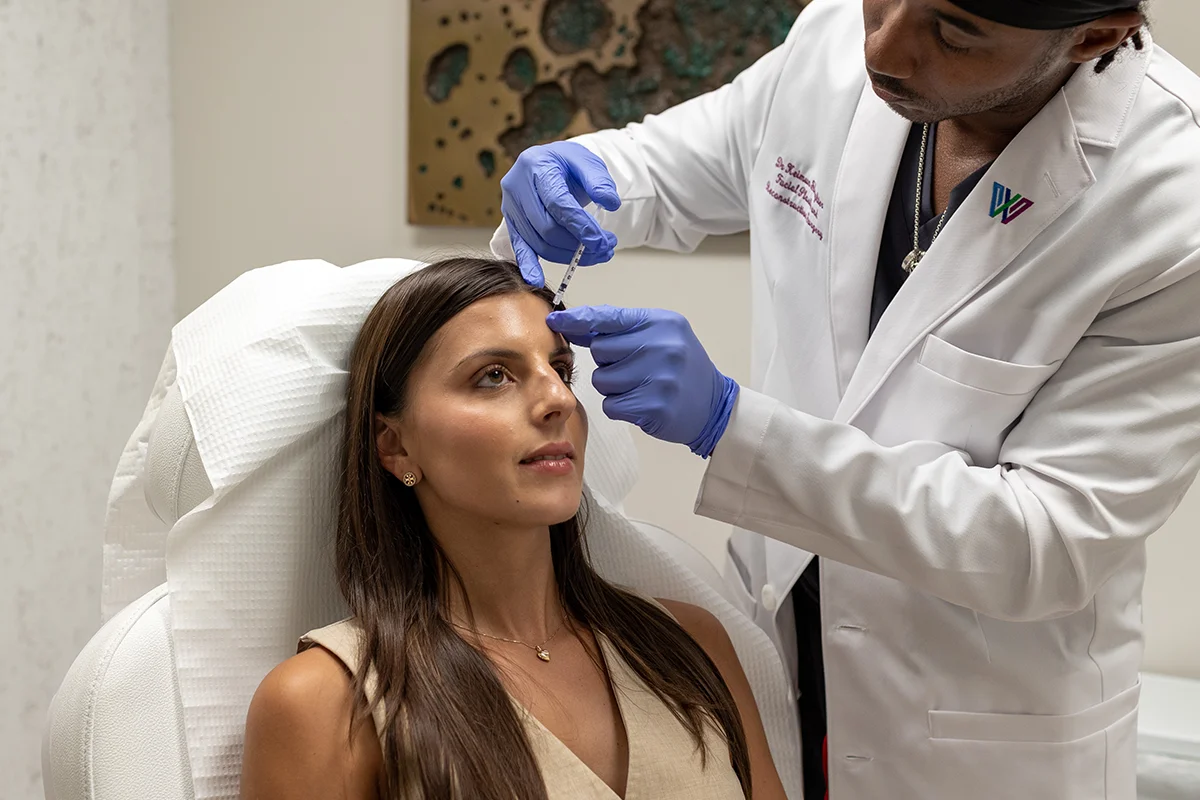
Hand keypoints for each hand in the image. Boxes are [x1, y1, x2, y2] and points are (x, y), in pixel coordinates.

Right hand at [500, 141, 621, 286]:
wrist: (549, 165)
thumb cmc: (568, 164)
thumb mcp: (587, 162)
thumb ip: (599, 181)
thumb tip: (611, 203)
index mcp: (536, 165)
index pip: (558, 204)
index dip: (581, 226)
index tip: (602, 240)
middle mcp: (517, 186)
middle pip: (547, 227)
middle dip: (578, 243)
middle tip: (606, 247)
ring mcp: (511, 207)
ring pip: (539, 242)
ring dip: (569, 255)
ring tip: (596, 254)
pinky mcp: (512, 224)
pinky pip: (520, 248)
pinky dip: (529, 265)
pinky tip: (536, 280)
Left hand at [547, 305, 738, 456]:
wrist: (714, 406)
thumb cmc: (682, 368)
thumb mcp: (660, 336)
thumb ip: (620, 330)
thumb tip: (574, 326)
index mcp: (662, 323)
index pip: (608, 318)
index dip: (578, 320)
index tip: (555, 320)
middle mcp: (662, 347)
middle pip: (601, 351)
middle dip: (608, 361)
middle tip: (635, 368)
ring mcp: (659, 378)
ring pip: (603, 380)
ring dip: (613, 386)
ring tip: (641, 386)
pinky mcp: (653, 407)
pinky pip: (611, 405)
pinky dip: (620, 406)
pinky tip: (642, 402)